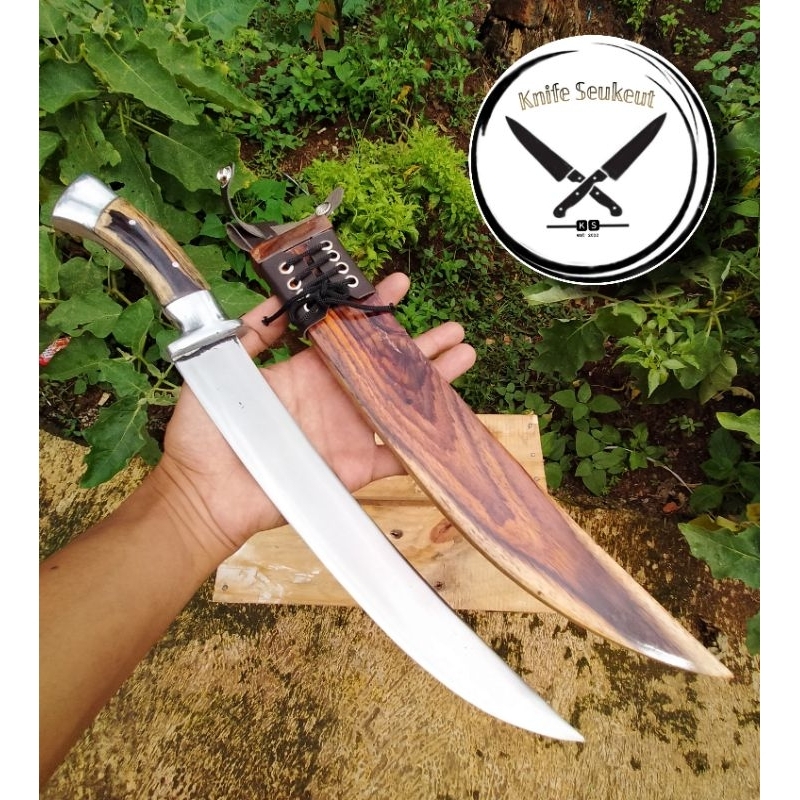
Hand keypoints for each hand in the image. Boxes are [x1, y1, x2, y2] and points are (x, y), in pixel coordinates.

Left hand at [154, 273, 475, 553]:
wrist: (203, 494)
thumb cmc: (205, 432)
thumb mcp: (222, 367)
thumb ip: (252, 332)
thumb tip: (279, 294)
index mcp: (307, 372)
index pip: (349, 335)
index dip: (374, 310)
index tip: (398, 285)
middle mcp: (334, 399)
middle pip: (386, 368)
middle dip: (421, 346)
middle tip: (454, 329)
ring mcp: (346, 434)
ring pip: (400, 405)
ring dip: (433, 384)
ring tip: (465, 358)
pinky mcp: (352, 469)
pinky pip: (394, 456)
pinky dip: (422, 446)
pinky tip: (451, 426)